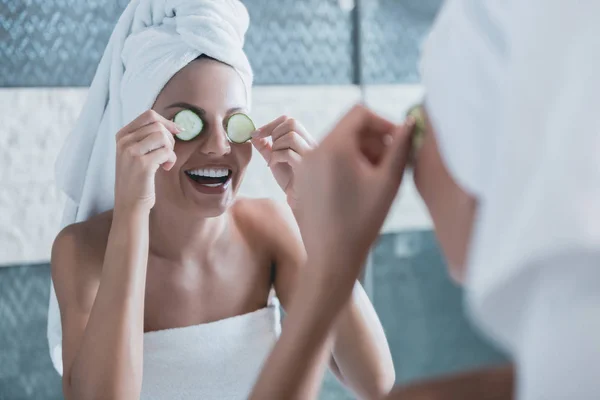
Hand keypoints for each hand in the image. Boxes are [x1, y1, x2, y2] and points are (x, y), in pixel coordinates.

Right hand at [114, 110, 178, 212]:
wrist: (129, 203)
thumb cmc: (138, 178)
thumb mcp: (136, 153)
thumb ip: (148, 137)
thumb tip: (174, 125)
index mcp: (122, 135)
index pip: (149, 115)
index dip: (167, 122)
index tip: (176, 132)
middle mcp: (124, 141)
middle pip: (158, 125)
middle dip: (170, 139)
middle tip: (167, 154)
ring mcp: (131, 152)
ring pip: (163, 136)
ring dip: (170, 149)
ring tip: (165, 161)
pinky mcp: (142, 164)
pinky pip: (166, 152)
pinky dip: (171, 159)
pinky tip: (166, 168)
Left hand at [251, 116, 316, 207]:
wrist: (299, 199)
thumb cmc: (290, 180)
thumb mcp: (275, 160)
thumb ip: (266, 148)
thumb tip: (254, 135)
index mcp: (305, 140)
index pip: (290, 121)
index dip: (271, 125)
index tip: (256, 134)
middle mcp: (311, 144)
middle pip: (292, 123)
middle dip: (274, 133)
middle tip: (269, 148)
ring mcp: (311, 154)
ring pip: (291, 136)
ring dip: (276, 146)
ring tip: (273, 159)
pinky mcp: (307, 166)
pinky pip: (289, 153)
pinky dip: (276, 157)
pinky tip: (273, 166)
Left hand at [295, 105, 413, 289]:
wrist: (331, 258)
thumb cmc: (363, 222)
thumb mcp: (389, 182)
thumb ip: (401, 147)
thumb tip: (411, 123)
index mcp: (333, 147)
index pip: (360, 113)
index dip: (384, 122)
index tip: (399, 142)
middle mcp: (314, 151)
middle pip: (348, 127)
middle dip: (373, 139)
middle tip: (391, 164)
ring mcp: (305, 165)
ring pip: (338, 143)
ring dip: (361, 152)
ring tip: (376, 178)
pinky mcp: (302, 179)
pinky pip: (326, 159)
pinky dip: (345, 163)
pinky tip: (358, 187)